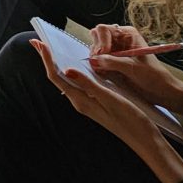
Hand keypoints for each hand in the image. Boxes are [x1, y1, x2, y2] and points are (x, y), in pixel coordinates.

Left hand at [33, 38, 182, 182]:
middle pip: (58, 77)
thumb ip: (88, 84)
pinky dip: (73, 71)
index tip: (40, 43)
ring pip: (67, 80)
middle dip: (47, 60)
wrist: (144, 139)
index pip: (57, 77)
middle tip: (37, 42)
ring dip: (57, 64)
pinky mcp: (96, 103)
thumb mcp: (109, 98)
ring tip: (51, 50)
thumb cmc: (130, 120)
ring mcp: (88, 103)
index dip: (47, 59)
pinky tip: (76, 65)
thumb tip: (67, 70)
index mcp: (81, 100)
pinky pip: (79, 84)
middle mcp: (80, 102)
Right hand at [88, 25, 182, 112]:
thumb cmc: (153, 76)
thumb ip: (113, 62)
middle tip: (100, 63)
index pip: (104, 30)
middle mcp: (119, 40)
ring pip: (95, 49)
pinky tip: (104, 74)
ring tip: (104, 71)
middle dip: (96, 50)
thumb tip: (95, 59)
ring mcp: (114, 51)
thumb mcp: (134, 68)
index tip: (103, 55)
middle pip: (96, 37)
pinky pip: (97, 61)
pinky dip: (97, 66)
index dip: (101, 42)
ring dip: (96, 59)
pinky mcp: (112, 63)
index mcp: (127, 34)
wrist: (162, 91)